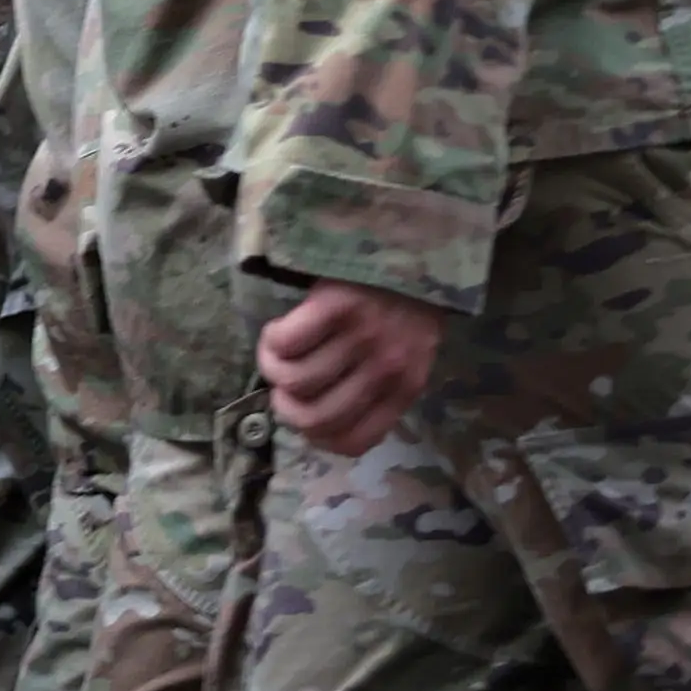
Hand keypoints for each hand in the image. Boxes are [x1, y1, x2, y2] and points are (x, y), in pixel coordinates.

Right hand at [260, 281, 450, 460]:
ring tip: (277, 352)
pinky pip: (287, 342)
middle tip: (283, 385)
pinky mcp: (337, 305)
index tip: (306, 412)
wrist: (417, 247)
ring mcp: (362, 337)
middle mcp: (385, 370)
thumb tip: (319, 415)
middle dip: (286, 406)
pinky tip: (279, 329)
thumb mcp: (406, 356)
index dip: (316, 437)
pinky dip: (273, 341)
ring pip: (295, 381)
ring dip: (273, 369)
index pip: (352, 442)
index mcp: (404, 388)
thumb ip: (376, 388)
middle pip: (314, 417)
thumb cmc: (406, 304)